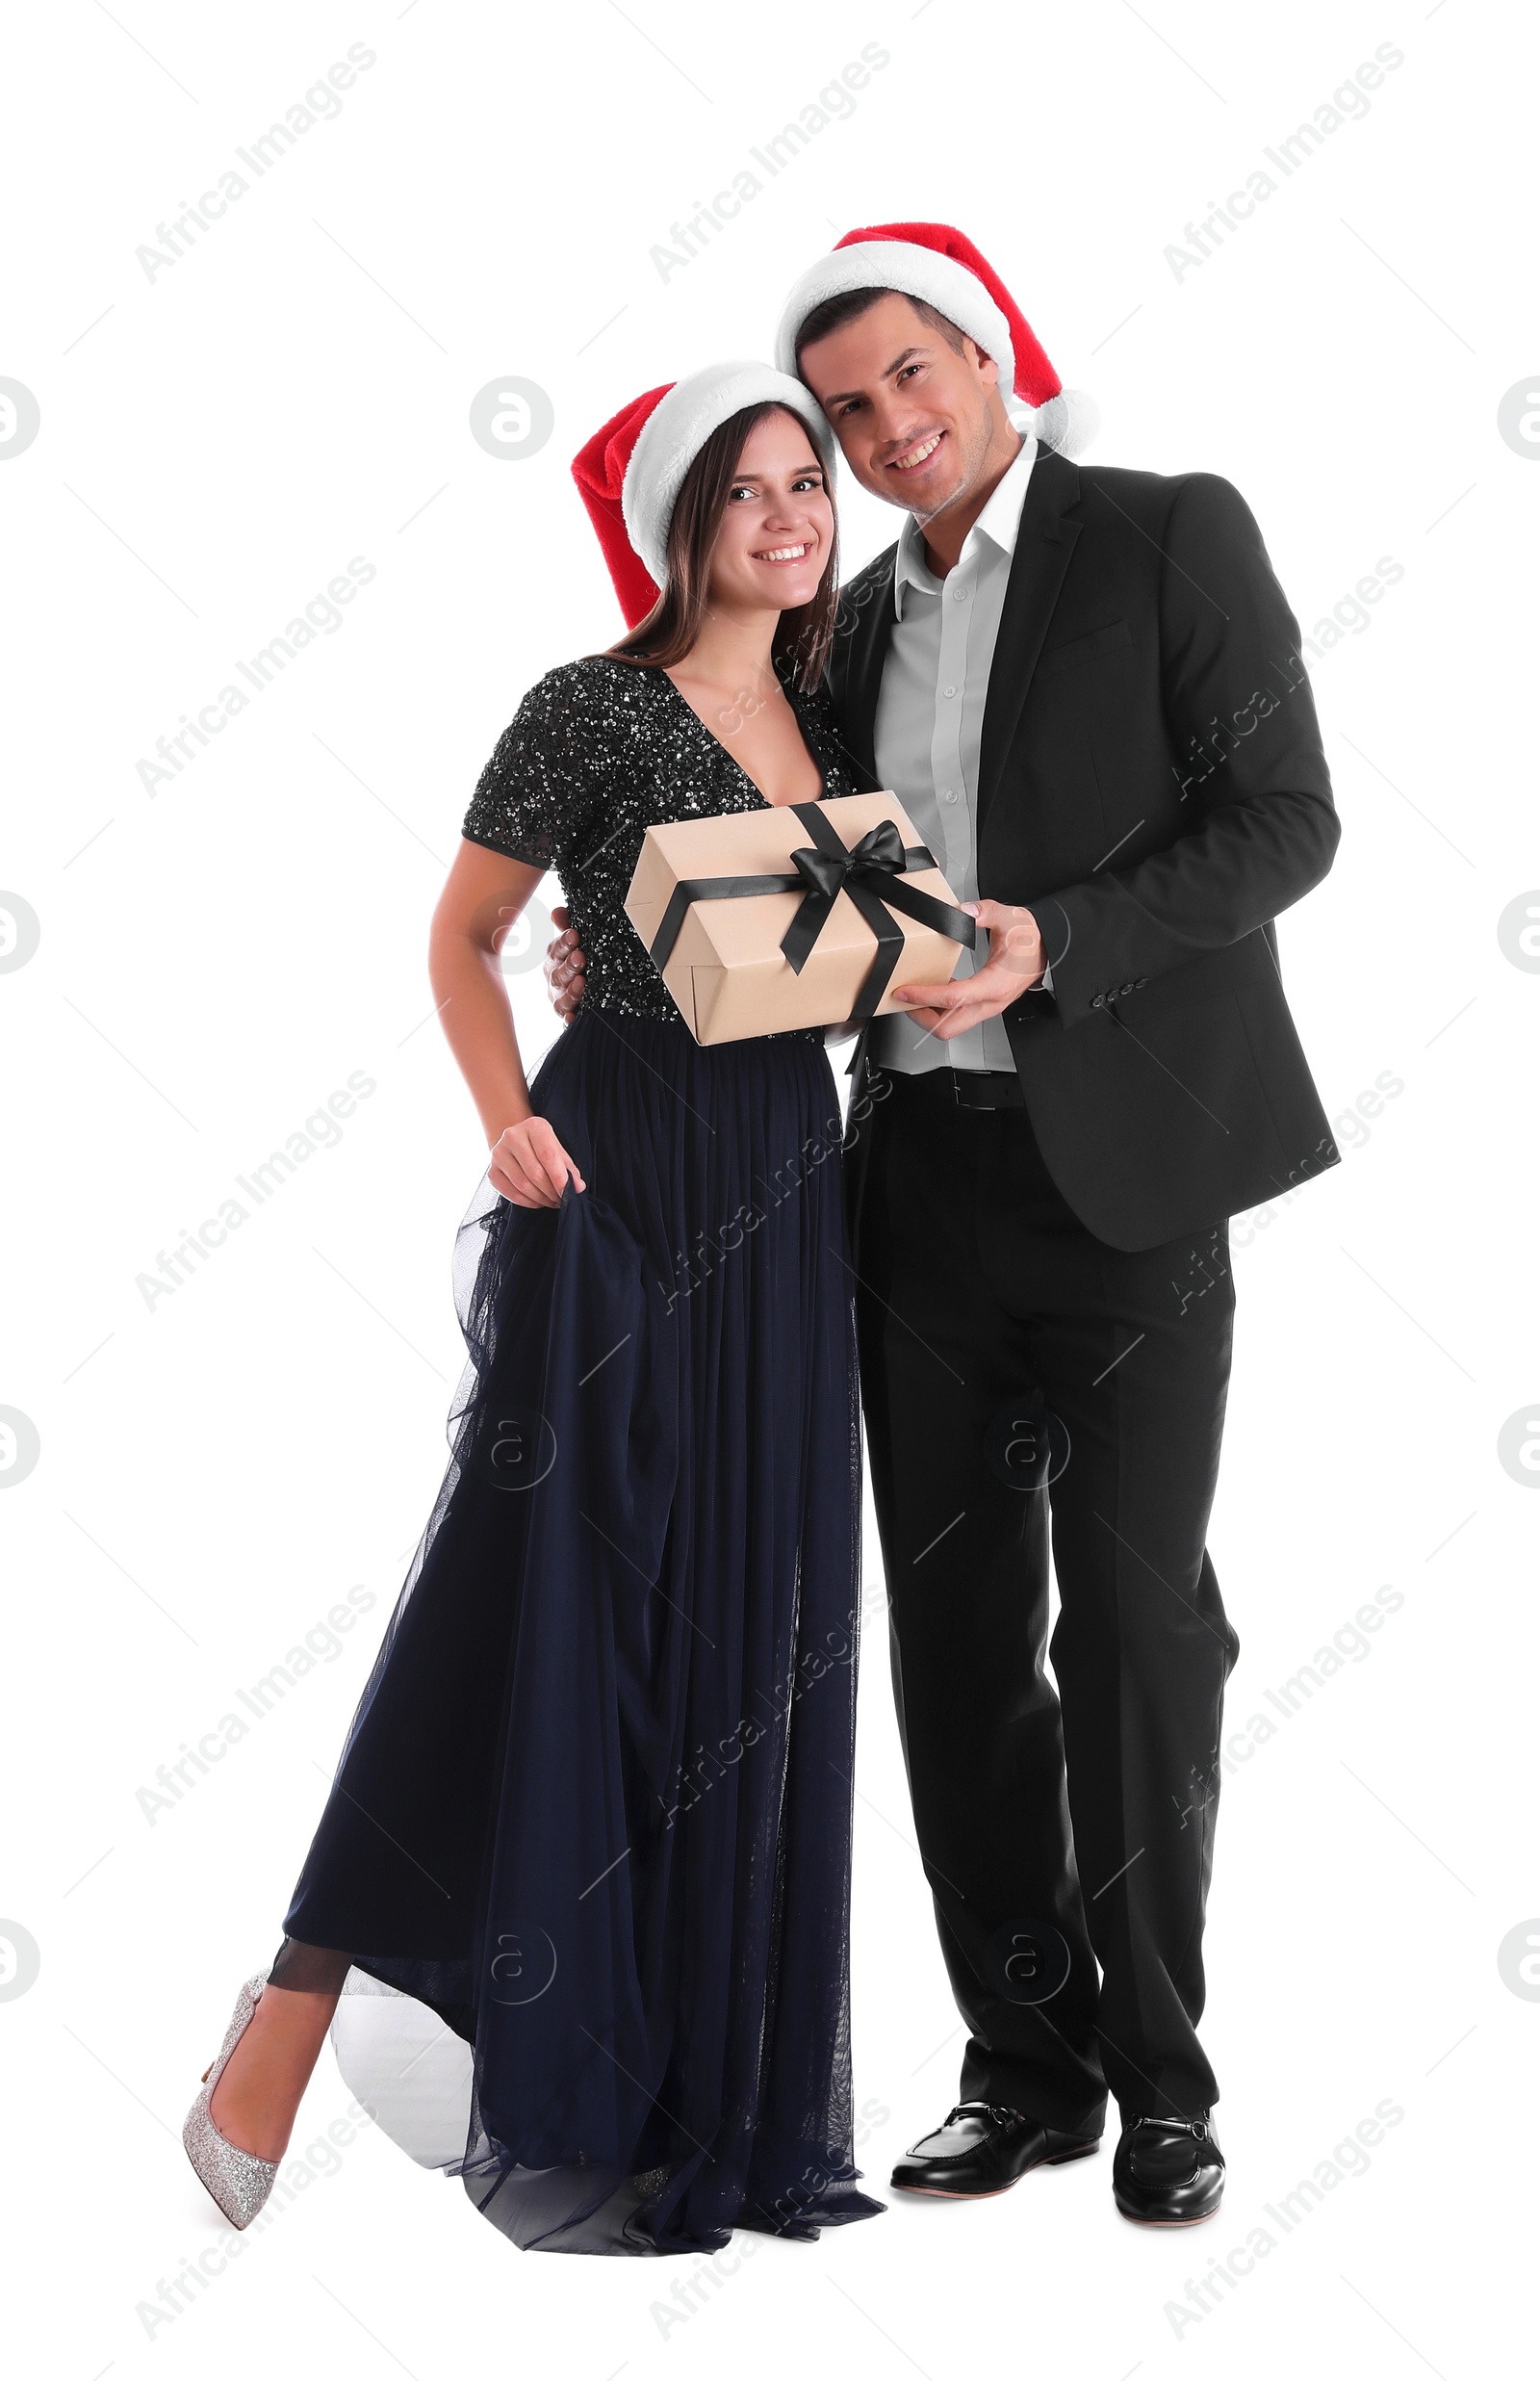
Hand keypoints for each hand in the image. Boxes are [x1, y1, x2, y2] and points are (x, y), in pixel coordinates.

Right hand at [489, 1116, 584, 1207]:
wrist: (517, 1142)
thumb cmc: (542, 1146)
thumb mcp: (558, 1149)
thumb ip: (569, 1168)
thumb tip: (577, 1187)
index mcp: (534, 1126)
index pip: (548, 1155)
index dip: (560, 1177)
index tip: (570, 1192)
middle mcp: (512, 1136)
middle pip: (535, 1172)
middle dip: (551, 1191)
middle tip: (562, 1199)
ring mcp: (499, 1153)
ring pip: (522, 1185)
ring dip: (541, 1198)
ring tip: (551, 1201)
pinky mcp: (492, 1171)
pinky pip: (510, 1193)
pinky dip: (527, 1202)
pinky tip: (537, 1201)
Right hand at [544, 905, 586, 1021]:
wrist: (600, 990)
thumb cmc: (583, 962)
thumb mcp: (579, 943)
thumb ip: (568, 927)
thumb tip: (557, 912)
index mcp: (555, 961)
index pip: (555, 951)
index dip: (564, 943)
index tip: (575, 935)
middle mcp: (554, 982)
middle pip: (557, 974)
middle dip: (568, 965)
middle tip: (581, 957)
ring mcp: (561, 1001)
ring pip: (560, 998)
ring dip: (570, 991)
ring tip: (582, 982)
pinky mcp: (570, 1017)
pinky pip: (566, 1020)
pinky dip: (569, 1019)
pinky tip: (573, 1017)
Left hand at [892, 900, 1044, 1038]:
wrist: (1048, 948)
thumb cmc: (1031, 938)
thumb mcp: (1009, 918)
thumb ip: (985, 912)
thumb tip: (963, 911)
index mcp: (995, 984)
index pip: (954, 999)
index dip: (925, 996)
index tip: (905, 991)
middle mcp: (991, 1002)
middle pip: (948, 1027)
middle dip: (921, 1017)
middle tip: (905, 999)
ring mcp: (988, 1007)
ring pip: (952, 1027)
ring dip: (929, 1015)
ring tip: (914, 996)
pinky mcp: (984, 1005)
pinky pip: (958, 1016)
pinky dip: (940, 1009)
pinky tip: (934, 989)